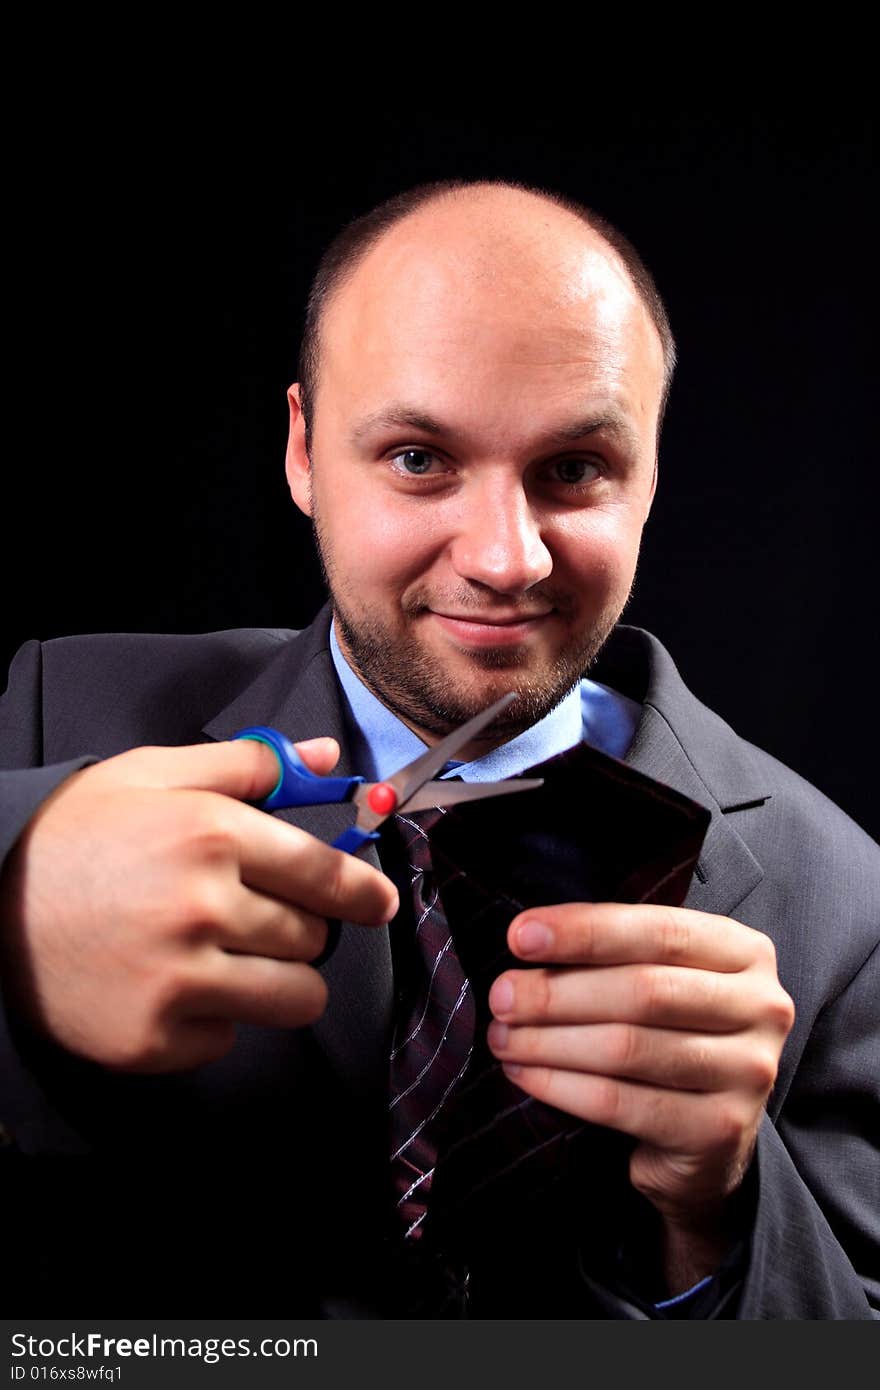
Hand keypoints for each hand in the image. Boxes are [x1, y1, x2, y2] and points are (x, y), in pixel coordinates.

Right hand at [0, 739, 398, 1071]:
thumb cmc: (74, 836)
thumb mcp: (154, 774)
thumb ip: (248, 765)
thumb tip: (325, 760)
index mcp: (210, 835)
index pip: (327, 873)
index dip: (364, 891)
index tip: (379, 901)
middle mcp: (203, 909)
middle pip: (313, 937)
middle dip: (297, 926)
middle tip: (250, 915)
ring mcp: (179, 982)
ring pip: (295, 998)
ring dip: (276, 981)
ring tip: (226, 956)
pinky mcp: (157, 1039)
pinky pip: (231, 1037)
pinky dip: (213, 1017)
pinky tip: (170, 985)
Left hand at [486, 903, 793, 1271]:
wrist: (707, 1137)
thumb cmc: (669, 1036)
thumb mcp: (658, 979)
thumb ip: (613, 955)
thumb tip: (527, 940)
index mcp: (745, 952)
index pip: (658, 930)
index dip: (584, 931)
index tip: (519, 937)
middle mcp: (762, 1006)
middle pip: (642, 991)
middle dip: (557, 992)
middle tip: (502, 997)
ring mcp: (749, 1071)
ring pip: (627, 1048)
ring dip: (549, 1042)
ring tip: (504, 1038)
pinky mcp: (721, 1129)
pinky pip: (621, 1103)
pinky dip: (561, 1087)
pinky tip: (525, 1075)